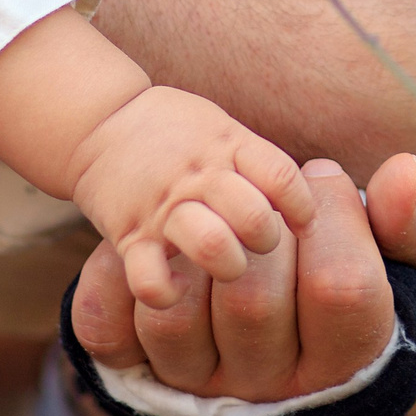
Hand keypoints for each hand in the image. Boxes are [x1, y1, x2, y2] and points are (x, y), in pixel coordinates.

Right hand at [70, 86, 317, 306]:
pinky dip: (166, 293)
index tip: (302, 222)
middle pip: (253, 216)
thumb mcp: (224, 129)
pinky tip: (178, 290)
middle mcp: (200, 176)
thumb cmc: (179, 134)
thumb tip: (313, 206)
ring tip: (229, 267)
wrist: (102, 122)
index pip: (282, 177)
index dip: (302, 206)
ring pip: (209, 243)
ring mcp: (165, 207)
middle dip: (267, 240)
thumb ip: (261, 163)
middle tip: (261, 246)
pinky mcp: (129, 235)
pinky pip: (149, 278)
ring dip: (229, 264)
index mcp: (228, 146)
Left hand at [72, 153, 415, 402]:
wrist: (269, 308)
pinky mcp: (135, 364)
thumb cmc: (343, 267)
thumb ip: (408, 217)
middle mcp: (266, 383)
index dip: (332, 216)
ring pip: (173, 316)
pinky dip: (115, 272)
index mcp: (342, 357)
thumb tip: (404, 172)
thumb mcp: (394, 249)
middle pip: (253, 301)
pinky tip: (154, 238)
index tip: (322, 181)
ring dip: (188, 245)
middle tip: (267, 196)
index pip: (341, 288)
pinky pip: (108, 327)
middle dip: (259, 224)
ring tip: (213, 210)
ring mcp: (196, 380)